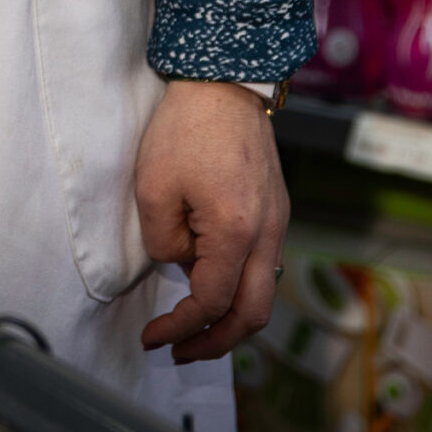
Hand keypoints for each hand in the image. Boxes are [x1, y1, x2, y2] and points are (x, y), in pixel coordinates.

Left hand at [135, 78, 288, 364]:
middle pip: (252, 315)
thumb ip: (163, 242)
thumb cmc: (185, 128)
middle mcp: (267, 234)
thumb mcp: (153, 188)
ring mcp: (277, 221)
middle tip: (180, 352)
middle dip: (215, 343)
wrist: (224, 79)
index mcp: (236, 233)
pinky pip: (262, 265)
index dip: (180, 328)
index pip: (211, 303)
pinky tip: (209, 283)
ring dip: (229, 318)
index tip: (153, 338)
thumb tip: (180, 265)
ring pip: (262, 293)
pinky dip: (238, 287)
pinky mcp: (275, 209)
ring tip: (192, 328)